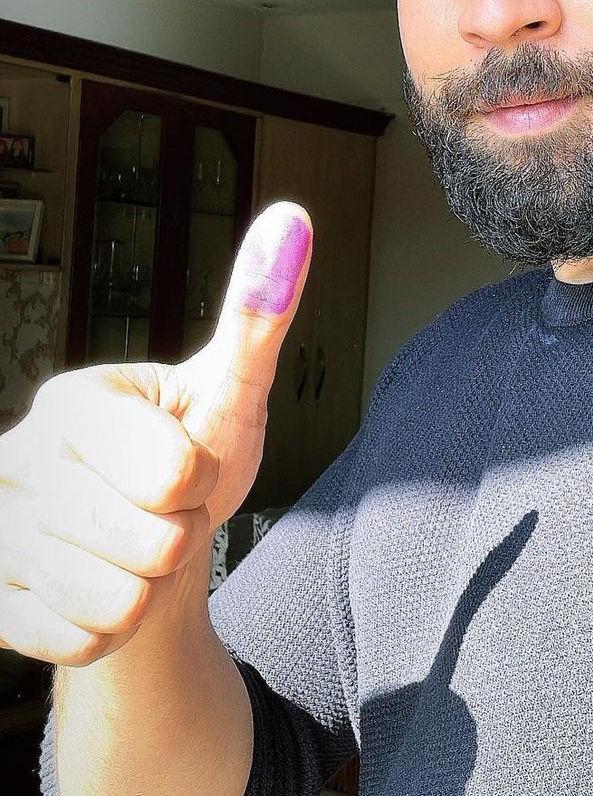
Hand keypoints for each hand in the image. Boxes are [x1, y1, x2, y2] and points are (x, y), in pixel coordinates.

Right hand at [0, 202, 311, 666]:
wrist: (147, 542)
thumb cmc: (191, 455)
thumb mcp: (230, 389)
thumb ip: (257, 315)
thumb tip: (292, 221)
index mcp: (73, 402)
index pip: (175, 473)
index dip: (201, 480)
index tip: (186, 461)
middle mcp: (17, 463)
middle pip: (153, 543)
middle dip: (180, 536)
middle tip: (162, 511)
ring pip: (118, 602)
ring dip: (148, 588)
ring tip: (133, 548)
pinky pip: (85, 643)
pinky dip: (113, 629)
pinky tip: (102, 586)